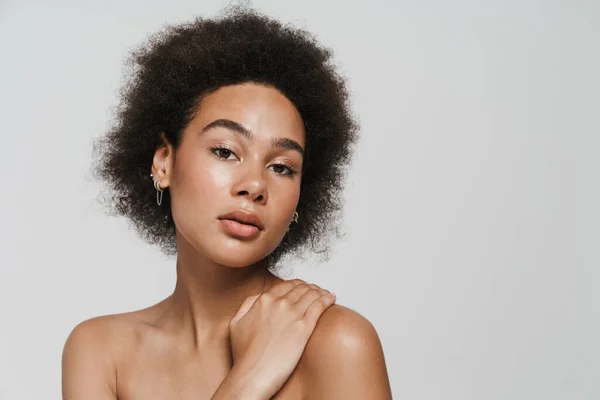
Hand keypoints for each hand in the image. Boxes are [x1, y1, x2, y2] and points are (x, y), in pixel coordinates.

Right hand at [228, 279, 336, 398]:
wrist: (252, 375)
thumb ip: (247, 305)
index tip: (303, 288)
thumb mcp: (236, 323)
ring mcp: (292, 314)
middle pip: (301, 288)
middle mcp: (278, 303)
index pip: (286, 285)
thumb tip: (259, 298)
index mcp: (263, 300)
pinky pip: (319, 306)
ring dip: (320, 291)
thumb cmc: (244, 355)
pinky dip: (327, 299)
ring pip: (311, 294)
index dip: (297, 285)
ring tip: (326, 294)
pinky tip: (331, 298)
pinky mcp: (303, 327)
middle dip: (311, 287)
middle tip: (317, 291)